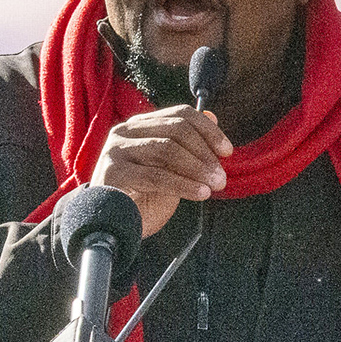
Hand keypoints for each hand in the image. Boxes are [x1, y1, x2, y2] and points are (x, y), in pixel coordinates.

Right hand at [90, 105, 233, 237]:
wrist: (113, 227)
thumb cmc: (143, 197)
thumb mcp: (172, 169)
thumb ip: (188, 145)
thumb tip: (213, 117)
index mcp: (140, 126)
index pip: (180, 114)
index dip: (208, 130)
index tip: (227, 151)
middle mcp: (125, 132)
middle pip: (175, 129)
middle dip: (205, 152)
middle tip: (222, 175)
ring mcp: (116, 150)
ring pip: (167, 149)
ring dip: (197, 168)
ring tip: (215, 184)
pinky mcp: (113, 172)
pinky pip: (156, 175)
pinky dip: (184, 184)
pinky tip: (200, 193)